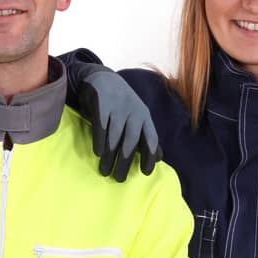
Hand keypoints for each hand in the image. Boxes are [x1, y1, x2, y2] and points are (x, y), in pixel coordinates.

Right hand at [77, 68, 161, 182]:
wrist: (103, 79)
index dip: (149, 156)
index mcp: (144, 117)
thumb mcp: (137, 118)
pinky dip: (99, 140)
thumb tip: (159, 158)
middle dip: (125, 162)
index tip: (145, 173)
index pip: (151, 138)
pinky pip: (101, 126)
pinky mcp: (101, 103)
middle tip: (119, 179)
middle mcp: (133, 111)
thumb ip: (146, 137)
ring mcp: (117, 107)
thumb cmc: (121, 105)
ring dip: (110, 156)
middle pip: (130, 141)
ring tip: (105, 171)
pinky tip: (98, 153)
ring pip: (114, 136)